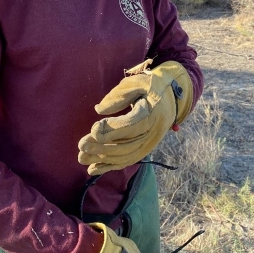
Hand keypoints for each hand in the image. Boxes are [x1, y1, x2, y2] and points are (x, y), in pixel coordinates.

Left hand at [78, 60, 192, 174]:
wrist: (172, 97)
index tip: (93, 129)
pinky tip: (93, 169)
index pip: (132, 125)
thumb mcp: (137, 83)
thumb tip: (98, 110)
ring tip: (81, 158)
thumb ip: (118, 95)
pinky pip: (128, 161)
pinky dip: (110, 167)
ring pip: (126, 156)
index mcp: (152, 113)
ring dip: (102, 159)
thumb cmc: (150, 86)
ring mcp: (150, 143)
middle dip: (102, 147)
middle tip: (81, 145)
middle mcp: (153, 132)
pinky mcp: (146, 149)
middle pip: (126, 144)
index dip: (113, 130)